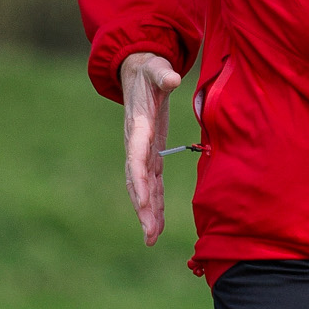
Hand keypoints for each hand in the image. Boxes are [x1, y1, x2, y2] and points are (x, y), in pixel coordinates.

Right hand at [120, 51, 181, 244]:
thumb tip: (173, 78)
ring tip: (151, 238)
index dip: (140, 180)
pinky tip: (157, 225)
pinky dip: (155, 205)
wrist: (137, 74)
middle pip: (137, 181)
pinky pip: (152, 185)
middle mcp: (135, 145)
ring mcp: (141, 153)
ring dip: (147, 213)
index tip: (144, 201)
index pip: (136, 157)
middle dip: (142, 207)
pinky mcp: (150, 156)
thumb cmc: (149, 71)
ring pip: (143, 188)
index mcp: (138, 127)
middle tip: (148, 232)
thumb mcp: (156, 69)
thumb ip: (163, 75)